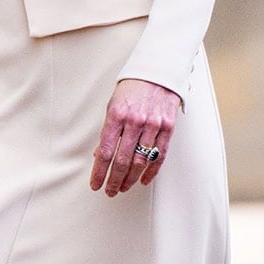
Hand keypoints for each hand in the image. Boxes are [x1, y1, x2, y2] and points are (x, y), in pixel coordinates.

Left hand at [90, 78, 179, 196]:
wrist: (157, 72)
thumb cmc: (132, 88)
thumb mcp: (113, 105)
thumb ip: (108, 130)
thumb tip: (100, 154)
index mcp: (116, 115)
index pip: (105, 151)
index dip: (99, 172)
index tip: (95, 184)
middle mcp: (135, 122)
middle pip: (122, 160)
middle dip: (114, 180)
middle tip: (109, 191)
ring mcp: (153, 125)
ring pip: (140, 161)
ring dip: (130, 179)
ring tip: (123, 188)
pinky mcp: (167, 127)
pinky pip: (159, 155)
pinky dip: (151, 171)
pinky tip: (143, 180)